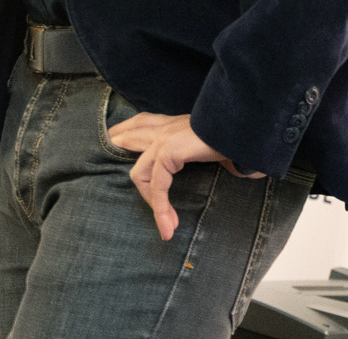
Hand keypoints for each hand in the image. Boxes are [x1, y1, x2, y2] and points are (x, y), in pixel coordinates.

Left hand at [104, 112, 256, 239]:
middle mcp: (166, 127)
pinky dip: (161, 208)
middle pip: (128, 137)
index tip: (118, 141)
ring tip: (164, 225)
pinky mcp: (168, 152)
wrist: (246, 124)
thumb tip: (222, 162)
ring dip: (151, 203)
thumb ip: (206, 150)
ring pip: (140, 174)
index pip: (142, 123)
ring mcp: (164, 139)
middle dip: (115, 151)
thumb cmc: (236, 133)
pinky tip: (169, 225)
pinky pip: (157, 186)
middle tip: (102, 166)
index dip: (127, 132)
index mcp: (175, 123)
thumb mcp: (214, 142)